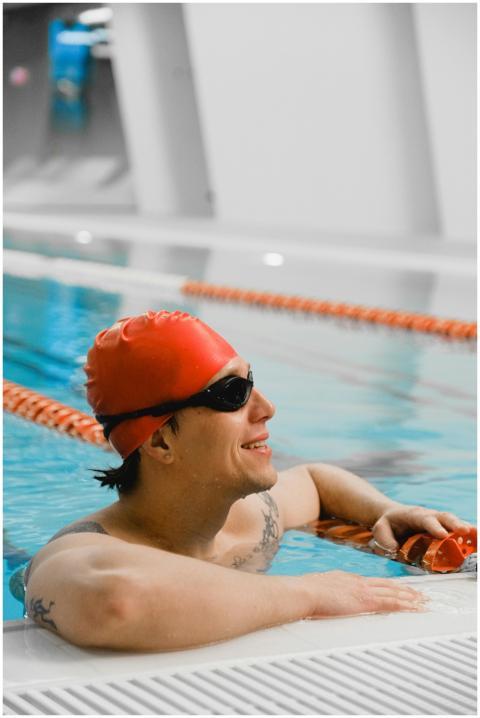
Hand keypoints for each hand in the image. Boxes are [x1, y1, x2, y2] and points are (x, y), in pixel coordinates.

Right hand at [300, 570, 426, 617]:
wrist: (305, 592)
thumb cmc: (305, 593)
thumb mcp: (317, 589)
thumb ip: (324, 593)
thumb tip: (320, 598)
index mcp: (347, 579)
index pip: (373, 582)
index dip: (387, 586)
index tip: (396, 588)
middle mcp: (359, 582)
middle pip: (387, 585)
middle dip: (404, 590)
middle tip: (419, 593)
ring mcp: (364, 590)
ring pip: (394, 592)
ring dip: (410, 597)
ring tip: (423, 601)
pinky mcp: (366, 601)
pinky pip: (392, 603)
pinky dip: (406, 605)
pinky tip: (415, 608)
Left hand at [372, 503, 472, 554]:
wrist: (393, 516)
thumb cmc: (388, 523)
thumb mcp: (380, 529)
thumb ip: (384, 538)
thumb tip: (394, 548)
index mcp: (414, 515)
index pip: (425, 519)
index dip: (434, 526)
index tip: (443, 535)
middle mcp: (429, 516)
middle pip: (444, 517)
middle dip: (454, 524)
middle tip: (464, 531)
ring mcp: (437, 522)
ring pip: (453, 523)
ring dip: (466, 529)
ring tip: (476, 537)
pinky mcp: (443, 528)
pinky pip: (456, 531)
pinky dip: (468, 535)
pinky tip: (476, 541)